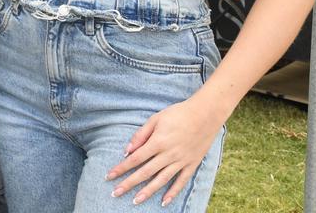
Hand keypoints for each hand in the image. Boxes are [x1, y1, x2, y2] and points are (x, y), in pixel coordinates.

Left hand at [106, 98, 224, 206]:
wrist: (206, 114)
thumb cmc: (178, 114)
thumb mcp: (155, 119)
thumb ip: (140, 135)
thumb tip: (127, 150)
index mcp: (158, 142)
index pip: (135, 159)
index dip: (121, 168)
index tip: (109, 176)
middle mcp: (169, 154)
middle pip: (145, 172)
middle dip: (129, 184)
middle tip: (115, 193)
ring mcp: (181, 161)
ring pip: (162, 180)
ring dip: (148, 192)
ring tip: (136, 201)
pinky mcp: (192, 164)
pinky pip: (181, 181)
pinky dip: (173, 192)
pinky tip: (164, 202)